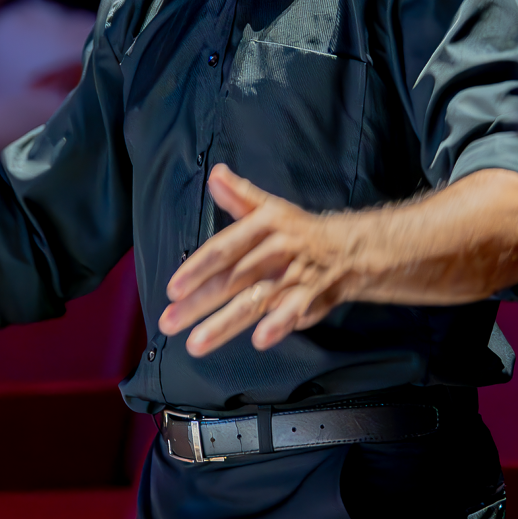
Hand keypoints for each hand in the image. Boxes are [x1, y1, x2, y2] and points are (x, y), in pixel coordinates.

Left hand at [159, 165, 355, 356]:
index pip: (223, 249)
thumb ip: (239, 195)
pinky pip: (294, 311)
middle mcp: (276, 250)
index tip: (173, 289)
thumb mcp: (269, 207)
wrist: (349, 248)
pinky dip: (279, 324)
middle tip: (168, 322)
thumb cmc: (298, 230)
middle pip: (231, 279)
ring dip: (225, 324)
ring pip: (254, 301)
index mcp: (263, 226)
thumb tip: (215, 175)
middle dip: (198, 303)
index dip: (197, 269)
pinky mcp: (311, 297)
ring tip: (196, 343)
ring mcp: (293, 276)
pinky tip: (261, 339)